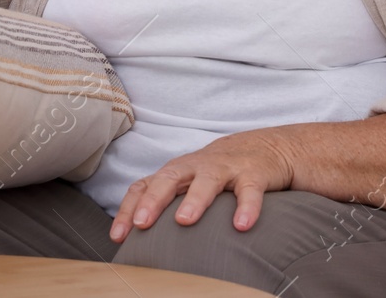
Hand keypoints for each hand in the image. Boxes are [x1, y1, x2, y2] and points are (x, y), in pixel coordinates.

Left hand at [110, 129, 295, 241]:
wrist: (266, 147)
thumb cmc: (219, 172)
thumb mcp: (190, 183)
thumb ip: (169, 203)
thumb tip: (141, 239)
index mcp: (177, 171)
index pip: (145, 186)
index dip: (129, 209)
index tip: (118, 236)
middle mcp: (196, 167)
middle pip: (169, 178)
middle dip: (153, 200)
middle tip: (141, 223)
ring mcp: (225, 169)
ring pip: (207, 181)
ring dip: (194, 200)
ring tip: (184, 221)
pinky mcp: (253, 174)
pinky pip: (249, 191)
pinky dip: (246, 207)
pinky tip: (242, 225)